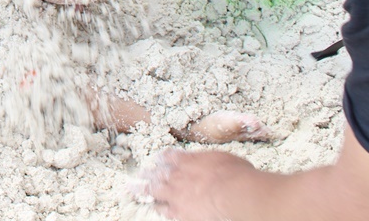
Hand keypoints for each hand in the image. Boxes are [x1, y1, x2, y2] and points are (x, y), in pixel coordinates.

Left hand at [132, 149, 258, 219]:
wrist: (232, 192)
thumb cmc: (235, 174)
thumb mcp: (223, 159)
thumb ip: (211, 161)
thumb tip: (216, 163)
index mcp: (188, 160)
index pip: (170, 156)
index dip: (163, 158)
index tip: (157, 159)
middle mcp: (178, 175)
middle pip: (157, 172)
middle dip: (148, 173)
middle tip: (139, 174)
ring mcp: (176, 193)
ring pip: (153, 190)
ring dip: (142, 189)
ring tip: (132, 188)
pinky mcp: (179, 212)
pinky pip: (164, 210)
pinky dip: (158, 208)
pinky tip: (154, 208)